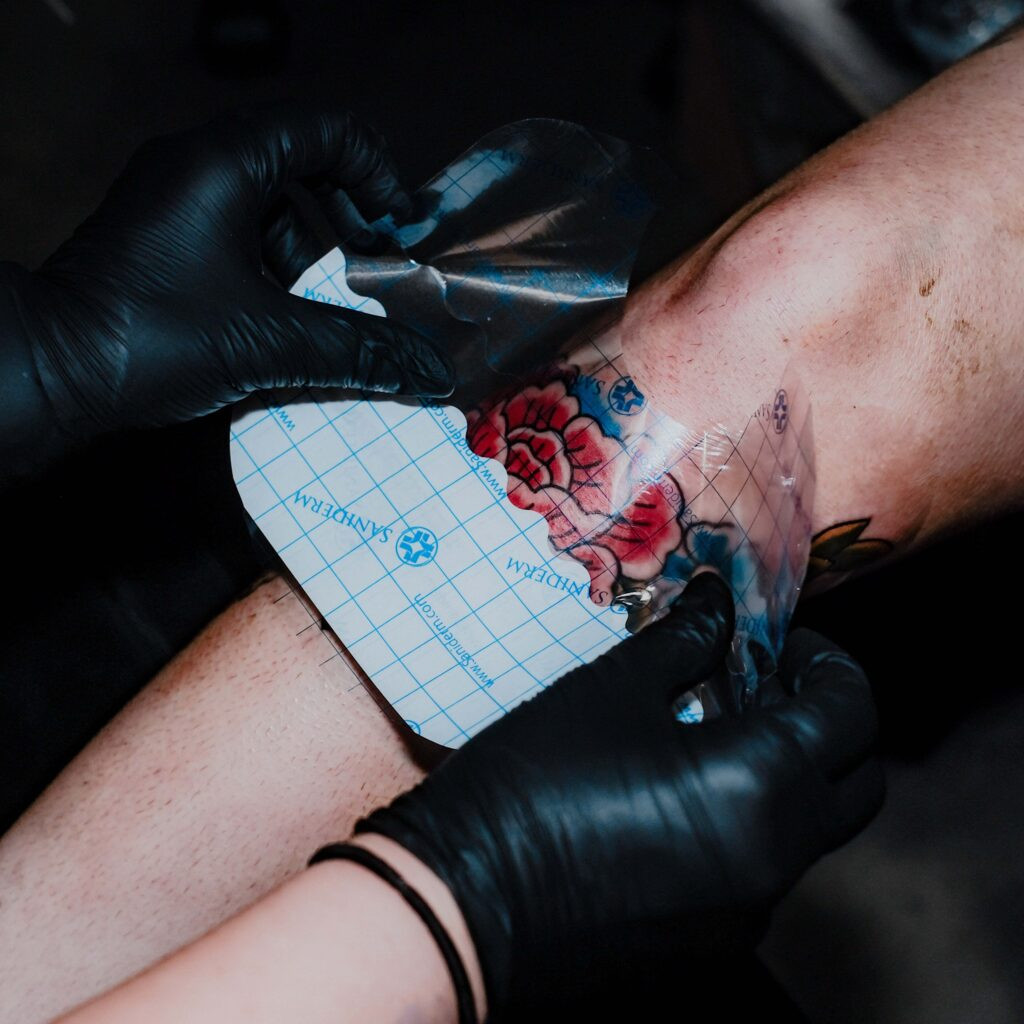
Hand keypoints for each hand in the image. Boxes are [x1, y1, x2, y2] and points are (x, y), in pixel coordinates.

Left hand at [0, 103, 452, 482]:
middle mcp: (196, 169)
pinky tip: (288, 327)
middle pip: (299, 164)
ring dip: (311, 255)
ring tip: (335, 311)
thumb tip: (426, 370)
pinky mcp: (162, 243)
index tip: (395, 228)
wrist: (47, 371)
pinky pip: (237, 241)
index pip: (325, 129)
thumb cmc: (149, 337)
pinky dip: (273, 275)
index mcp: (224, 164)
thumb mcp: (269, 342)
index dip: (376, 172)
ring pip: (267, 210)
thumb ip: (357, 350)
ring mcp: (174, 205)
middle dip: (347, 216)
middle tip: (372, 264)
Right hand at [357, 573, 883, 1014]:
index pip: (852, 713)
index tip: (782, 642)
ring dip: (791, 771)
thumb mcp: (612, 691)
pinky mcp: (711, 939)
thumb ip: (685, 641)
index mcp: (761, 786)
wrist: (467, 899)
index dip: (829, 663)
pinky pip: (763, 870)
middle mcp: (776, 859)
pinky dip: (754, 820)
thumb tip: (717, 600)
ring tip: (714, 729)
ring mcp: (747, 910)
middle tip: (768, 684)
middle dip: (831, 723)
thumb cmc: (537, 780)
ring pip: (811, 829)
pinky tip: (681, 790)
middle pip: (856, 783)